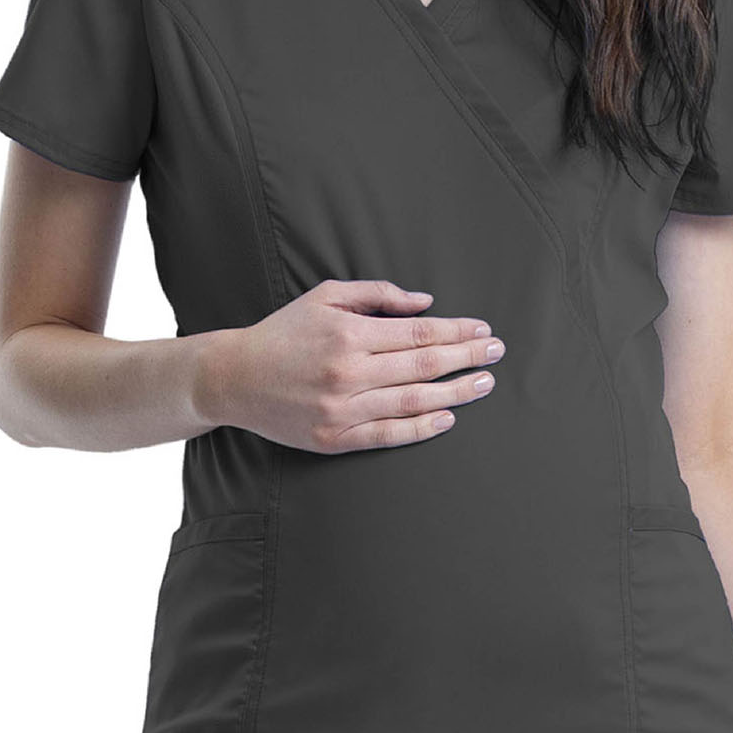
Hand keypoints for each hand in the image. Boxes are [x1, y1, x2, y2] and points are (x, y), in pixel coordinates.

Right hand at [194, 279, 504, 452]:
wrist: (234, 378)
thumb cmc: (284, 333)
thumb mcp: (325, 296)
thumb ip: (377, 294)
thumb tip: (426, 303)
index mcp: (349, 333)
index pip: (419, 333)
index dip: (458, 331)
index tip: (483, 330)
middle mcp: (348, 371)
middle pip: (424, 365)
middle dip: (467, 357)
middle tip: (497, 352)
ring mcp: (342, 408)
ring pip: (413, 401)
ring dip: (455, 393)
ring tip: (483, 384)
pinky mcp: (335, 438)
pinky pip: (388, 435)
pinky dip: (421, 428)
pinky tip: (446, 418)